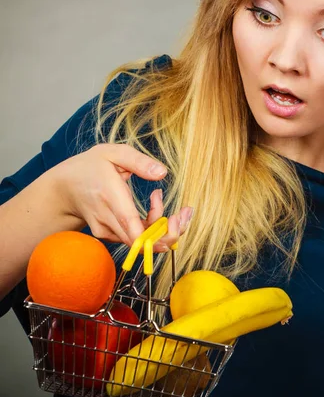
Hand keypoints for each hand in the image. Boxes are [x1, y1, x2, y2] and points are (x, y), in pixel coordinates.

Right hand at [51, 144, 192, 250]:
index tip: (175, 218)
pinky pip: (135, 239)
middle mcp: (107, 219)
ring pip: (141, 243)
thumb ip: (138, 161)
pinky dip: (152, 229)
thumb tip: (162, 173)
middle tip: (184, 213)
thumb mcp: (112, 153)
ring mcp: (107, 231)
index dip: (157, 234)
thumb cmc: (90, 166)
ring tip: (175, 207)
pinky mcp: (109, 236)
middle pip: (141, 242)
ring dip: (164, 230)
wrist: (65, 187)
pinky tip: (156, 206)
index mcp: (110, 196)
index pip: (132, 228)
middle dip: (170, 232)